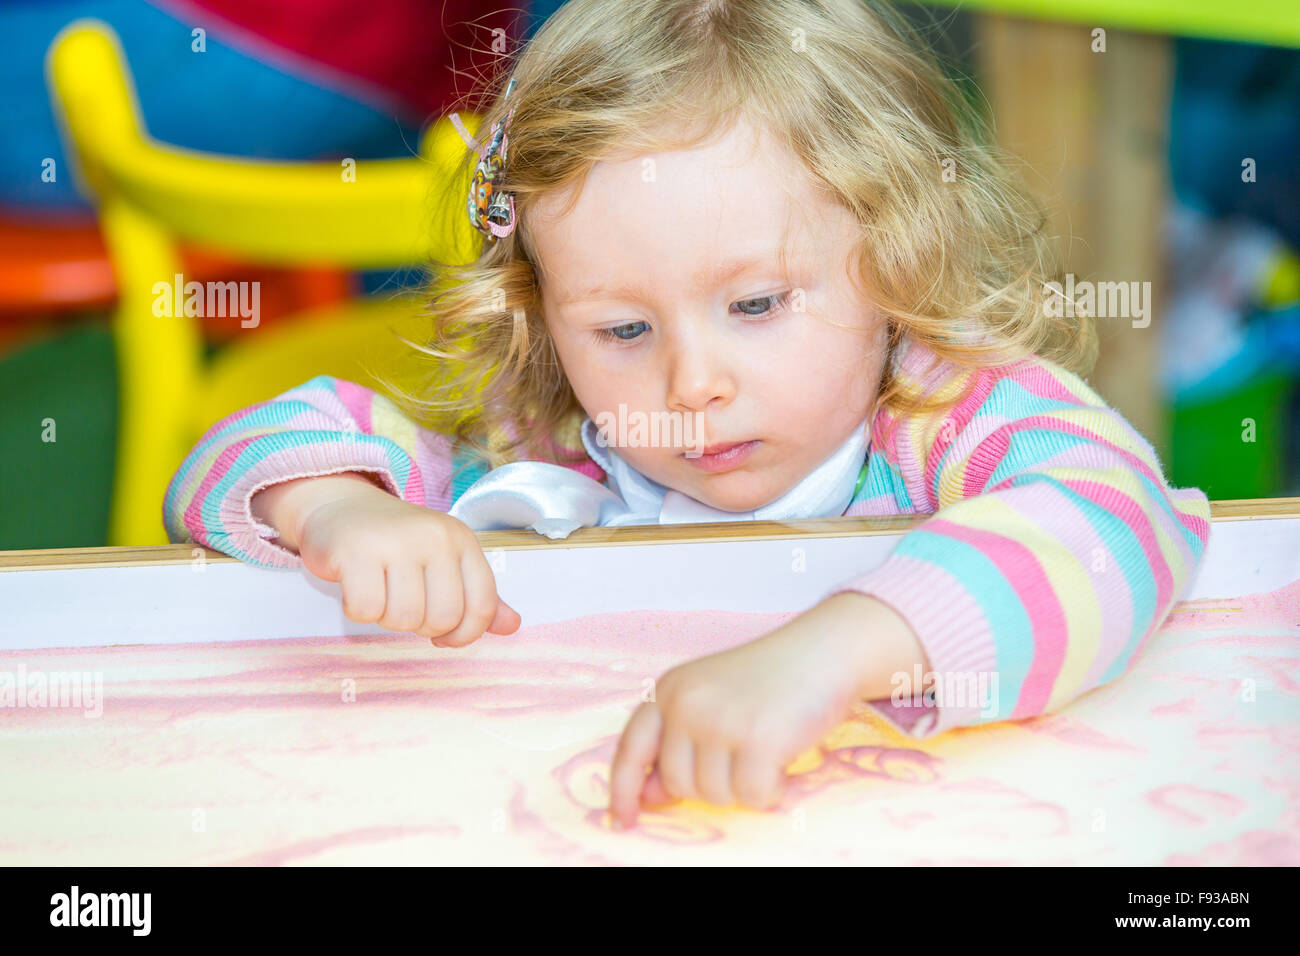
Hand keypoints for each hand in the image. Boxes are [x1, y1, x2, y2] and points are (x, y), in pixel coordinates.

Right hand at [254, 473, 520, 644]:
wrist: (341, 507)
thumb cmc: (398, 545)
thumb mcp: (445, 563)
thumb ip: (476, 596)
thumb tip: (512, 626)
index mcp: (462, 540)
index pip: (481, 606)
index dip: (463, 634)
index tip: (443, 636)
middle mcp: (435, 537)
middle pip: (442, 618)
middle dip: (420, 626)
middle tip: (403, 604)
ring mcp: (396, 541)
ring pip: (404, 618)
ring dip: (387, 618)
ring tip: (381, 592)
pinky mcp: (356, 551)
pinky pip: (366, 610)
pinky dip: (358, 610)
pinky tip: (357, 588)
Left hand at [607, 592, 925, 828]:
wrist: (825, 649)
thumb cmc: (772, 680)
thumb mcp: (714, 701)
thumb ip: (678, 742)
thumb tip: (650, 797)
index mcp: (669, 689)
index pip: (632, 748)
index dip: (622, 788)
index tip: (622, 820)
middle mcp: (687, 702)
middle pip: (678, 782)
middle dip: (712, 785)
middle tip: (744, 757)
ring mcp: (720, 719)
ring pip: (715, 795)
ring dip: (745, 787)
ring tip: (766, 750)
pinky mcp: (756, 738)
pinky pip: (752, 796)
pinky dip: (772, 789)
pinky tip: (783, 760)